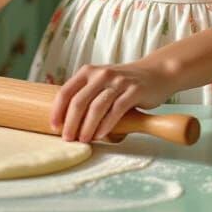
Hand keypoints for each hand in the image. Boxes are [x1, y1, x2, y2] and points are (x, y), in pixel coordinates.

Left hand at [51, 61, 173, 142]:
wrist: (156, 73)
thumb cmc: (124, 83)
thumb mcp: (102, 82)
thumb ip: (86, 95)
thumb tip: (67, 122)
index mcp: (88, 71)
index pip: (66, 91)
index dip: (57, 110)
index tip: (54, 127)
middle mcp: (101, 74)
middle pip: (79, 101)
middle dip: (71, 123)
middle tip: (68, 139)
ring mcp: (118, 81)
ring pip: (97, 106)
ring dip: (87, 127)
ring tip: (83, 140)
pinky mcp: (134, 90)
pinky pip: (116, 110)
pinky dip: (106, 125)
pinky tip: (100, 135)